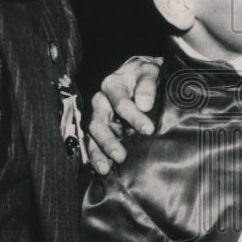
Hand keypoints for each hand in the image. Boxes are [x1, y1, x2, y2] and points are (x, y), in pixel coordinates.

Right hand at [86, 56, 161, 173]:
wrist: (139, 74)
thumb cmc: (144, 73)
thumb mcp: (149, 71)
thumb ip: (148, 85)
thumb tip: (145, 104)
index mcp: (112, 84)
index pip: (120, 102)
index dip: (133, 116)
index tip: (148, 129)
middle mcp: (101, 101)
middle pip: (99, 122)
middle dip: (108, 141)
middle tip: (121, 156)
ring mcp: (98, 116)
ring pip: (92, 135)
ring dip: (98, 152)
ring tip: (105, 169)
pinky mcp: (101, 128)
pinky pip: (93, 142)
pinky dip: (96, 156)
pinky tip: (102, 169)